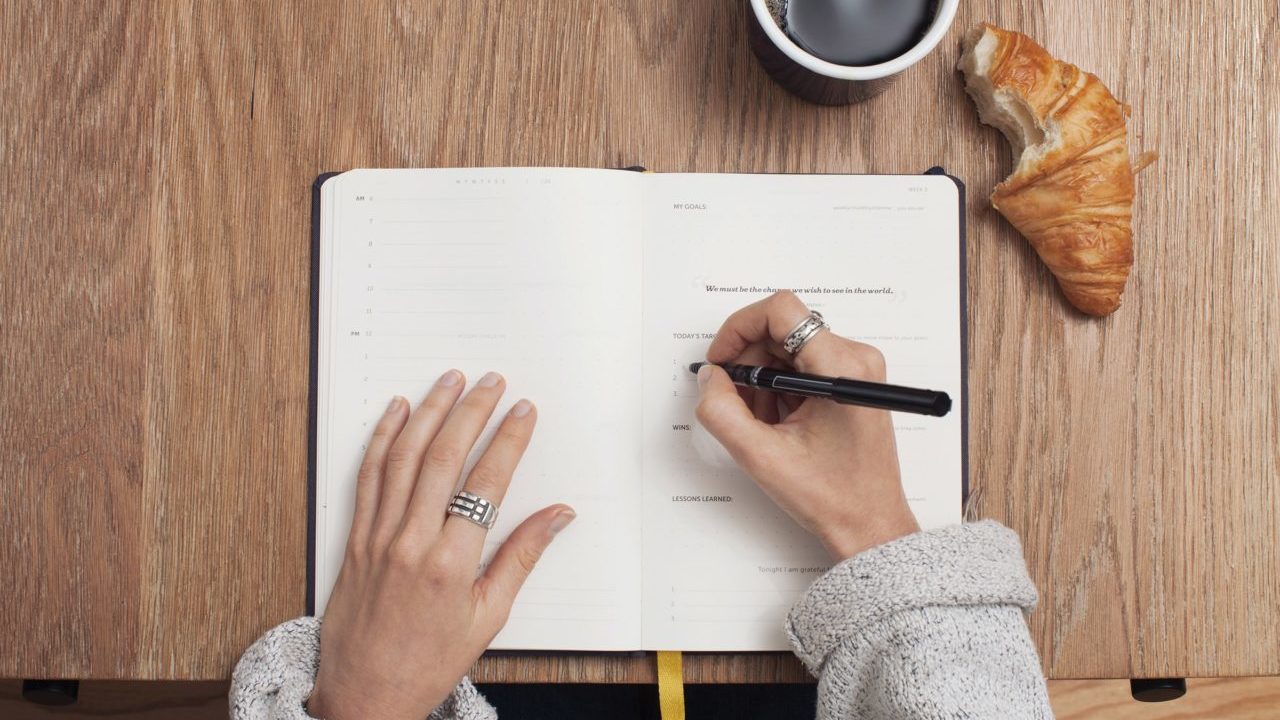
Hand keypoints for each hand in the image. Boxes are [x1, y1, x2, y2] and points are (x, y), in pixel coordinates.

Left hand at [307, 370, 575, 719]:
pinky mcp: (354, 538)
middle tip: (491, 382)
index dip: (508, 440)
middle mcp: (411, 543)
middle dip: (471, 412)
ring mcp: (378, 537)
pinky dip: (382, 439)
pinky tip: (397, 412)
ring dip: (428, 412)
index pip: (486, 484)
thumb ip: (522, 557)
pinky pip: (368, 477)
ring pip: (404, 458)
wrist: (365, 694)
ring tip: (450, 381)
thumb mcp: (489, 616)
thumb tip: (558, 516)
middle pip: (444, 458)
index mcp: (452, 564)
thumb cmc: (429, 662)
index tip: (523, 412)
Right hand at [696, 291, 918, 559]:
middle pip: (782, 329)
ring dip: (763, 379)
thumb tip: (710, 377)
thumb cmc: (832, 496)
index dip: (739, 328)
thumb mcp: (761, 456)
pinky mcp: (852, 381)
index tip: (722, 360)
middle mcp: (855, 358)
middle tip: (734, 401)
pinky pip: (803, 365)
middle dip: (749, 362)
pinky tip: (778, 424)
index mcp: (841, 368)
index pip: (781, 311)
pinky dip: (780, 388)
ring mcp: (856, 369)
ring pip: (789, 348)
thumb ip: (722, 411)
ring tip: (762, 422)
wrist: (869, 525)